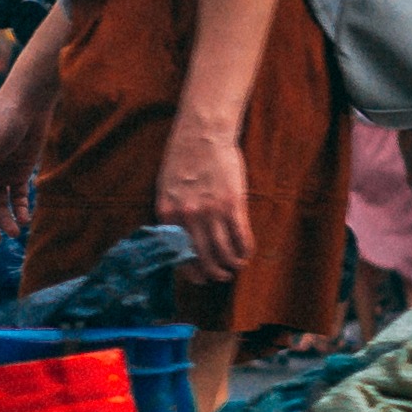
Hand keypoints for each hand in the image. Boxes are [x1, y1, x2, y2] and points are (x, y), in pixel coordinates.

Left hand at [153, 117, 253, 282]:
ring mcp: (211, 211)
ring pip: (224, 253)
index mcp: (167, 214)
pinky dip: (245, 250)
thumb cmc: (183, 158)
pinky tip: (246, 253)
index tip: (199, 278)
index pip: (179, 255)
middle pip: (203, 259)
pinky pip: (241, 237)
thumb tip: (179, 241)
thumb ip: (172, 214)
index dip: (191, 272)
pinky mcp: (233, 204)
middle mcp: (188, 217)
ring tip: (235, 267)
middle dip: (213, 274)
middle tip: (221, 276)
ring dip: (232, 265)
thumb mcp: (165, 188)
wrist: (202, 133)